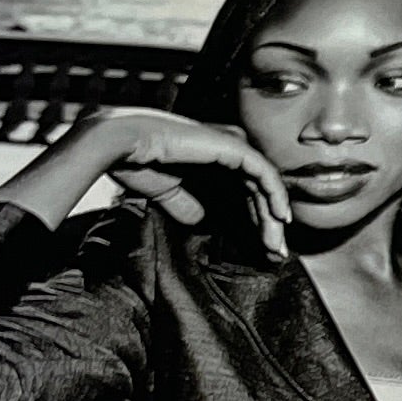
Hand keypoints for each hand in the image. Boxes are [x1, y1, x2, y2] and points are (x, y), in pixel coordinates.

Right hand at [0, 106, 292, 255]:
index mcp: (209, 165)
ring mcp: (227, 148)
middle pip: (256, 194)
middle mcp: (223, 155)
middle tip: (275, 254)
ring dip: (272, 217)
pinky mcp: (230, 146)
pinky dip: (275, 194)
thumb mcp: (171, 196)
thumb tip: (207, 222)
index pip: (242, 197)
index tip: (263, 252)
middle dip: (268, 226)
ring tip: (275, 245)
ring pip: (262, 186)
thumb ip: (192, 207)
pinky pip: (262, 172)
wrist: (120, 146)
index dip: (255, 224)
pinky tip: (280, 217)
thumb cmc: (137, 165)